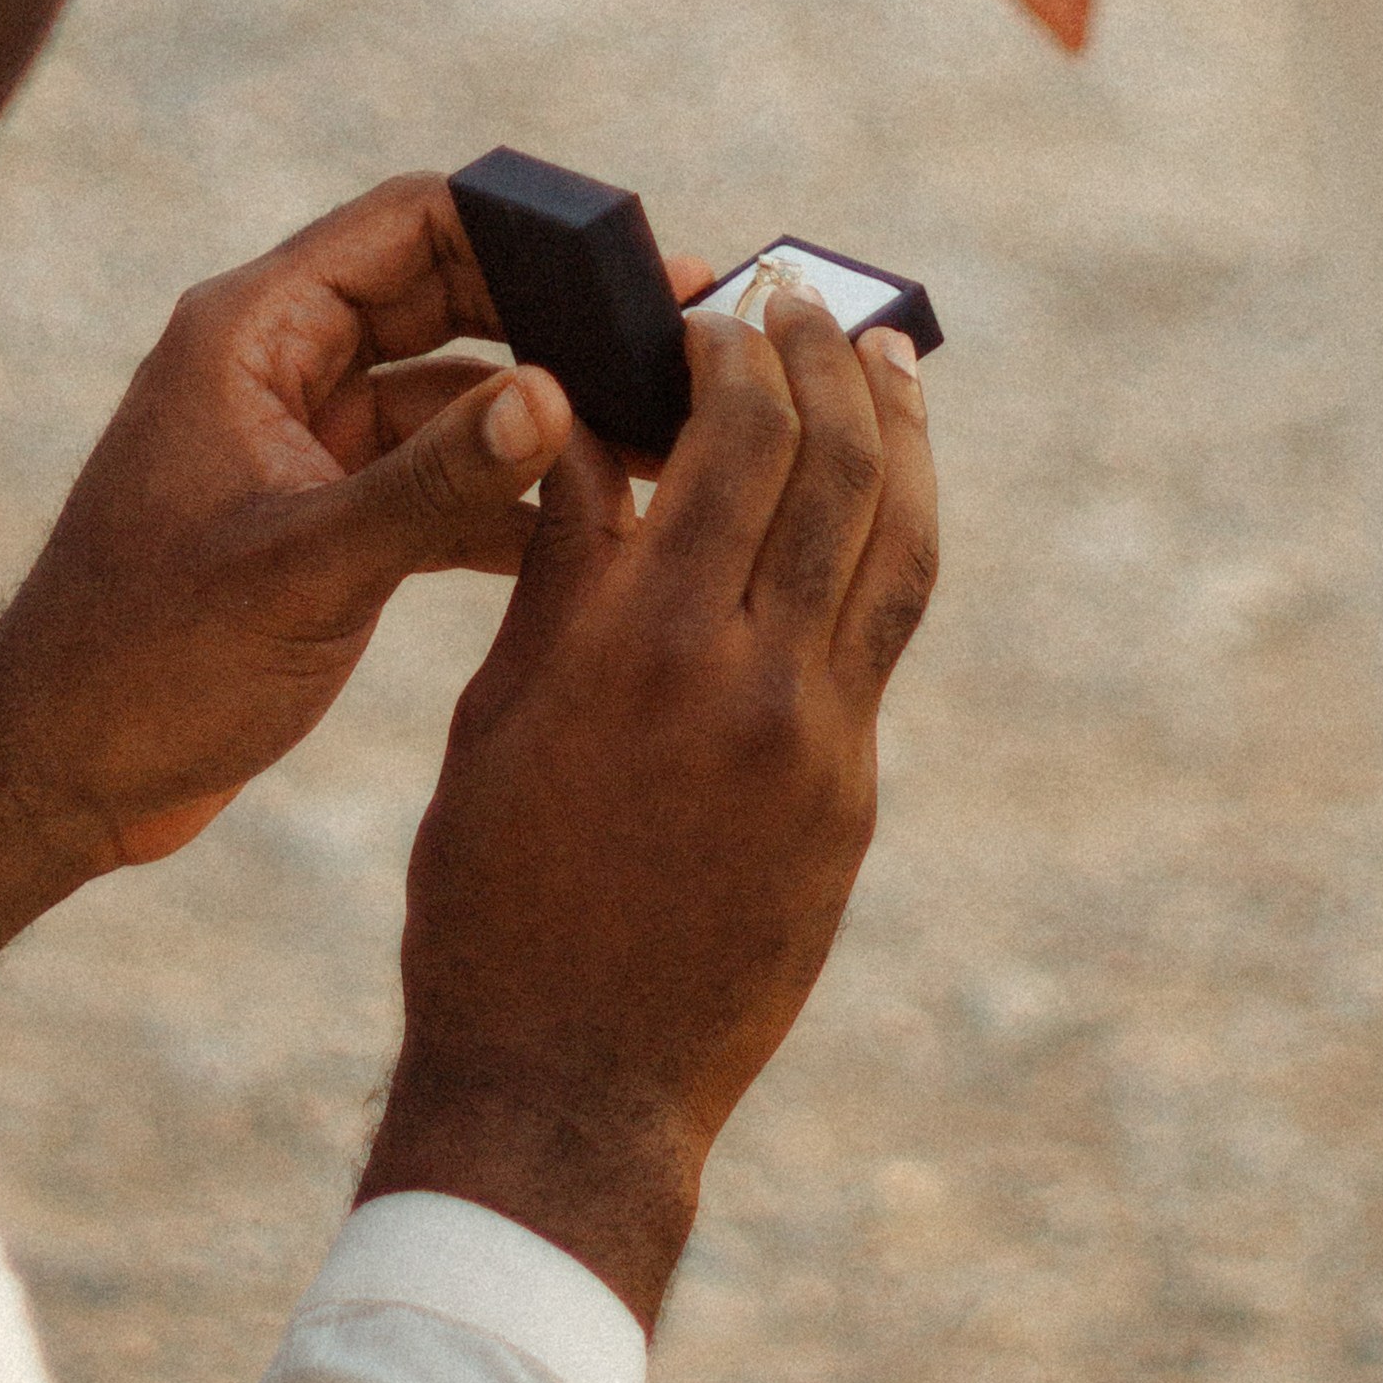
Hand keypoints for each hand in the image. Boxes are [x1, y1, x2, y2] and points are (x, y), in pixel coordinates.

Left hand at [0, 177, 702, 1012]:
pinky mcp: (322, 517)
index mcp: (251, 334)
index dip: (530, 230)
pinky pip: (437, 473)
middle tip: (676, 351)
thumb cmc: (144, 664)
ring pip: (452, 391)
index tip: (638, 265)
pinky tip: (590, 531)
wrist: (59, 774)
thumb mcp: (302, 570)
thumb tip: (555, 397)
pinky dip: (507, 492)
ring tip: (654, 442)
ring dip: (542, 416)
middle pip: (449, 294)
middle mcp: (278, 366)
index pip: (413, 222)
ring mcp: (302, 441)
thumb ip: (433, 484)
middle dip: (559, 320)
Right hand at [357, 292, 937, 1327]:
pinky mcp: (850, 793)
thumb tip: (595, 432)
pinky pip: (885, 629)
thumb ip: (564, 571)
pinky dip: (890, 533)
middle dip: (817, 357)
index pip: (722, 442)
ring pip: (893, 536)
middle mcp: (741, 677)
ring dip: (893, 427)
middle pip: (825, 463)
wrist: (569, 1085)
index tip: (709, 313)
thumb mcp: (499, 717)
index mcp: (630, 646)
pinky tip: (880, 489)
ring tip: (880, 353)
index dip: (727, 355)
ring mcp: (816, 738)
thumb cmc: (489, 901)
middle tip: (801, 296)